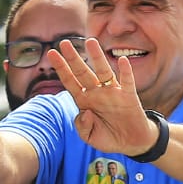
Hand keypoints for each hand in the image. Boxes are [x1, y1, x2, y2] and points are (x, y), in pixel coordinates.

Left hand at [45, 39, 155, 154]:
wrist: (131, 142)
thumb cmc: (108, 137)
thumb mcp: (89, 137)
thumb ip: (82, 126)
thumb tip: (85, 112)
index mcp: (84, 101)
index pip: (70, 81)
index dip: (61, 68)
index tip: (51, 53)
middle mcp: (97, 93)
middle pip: (83, 72)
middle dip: (73, 58)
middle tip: (64, 42)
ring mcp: (113, 93)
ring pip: (103, 71)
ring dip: (97, 57)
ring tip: (90, 41)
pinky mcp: (128, 96)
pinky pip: (127, 81)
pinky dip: (125, 71)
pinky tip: (122, 60)